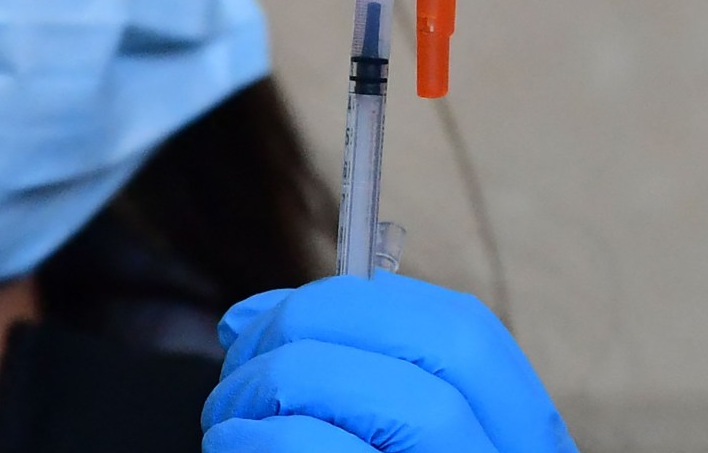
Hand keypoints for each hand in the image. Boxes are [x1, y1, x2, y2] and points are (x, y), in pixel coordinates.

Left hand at [201, 273, 576, 451]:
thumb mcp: (374, 429)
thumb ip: (338, 369)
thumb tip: (247, 319)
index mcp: (515, 433)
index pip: (463, 330)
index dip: (356, 302)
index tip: (277, 319)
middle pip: (431, 347)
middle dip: (309, 332)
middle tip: (237, 367)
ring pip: (386, 399)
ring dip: (270, 388)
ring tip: (226, 418)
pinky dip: (257, 439)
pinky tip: (233, 446)